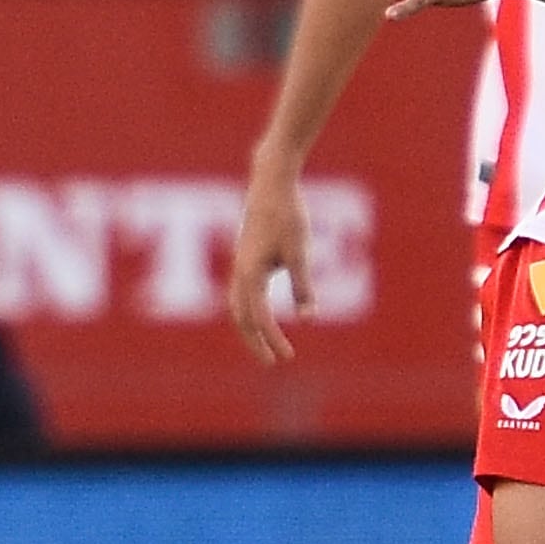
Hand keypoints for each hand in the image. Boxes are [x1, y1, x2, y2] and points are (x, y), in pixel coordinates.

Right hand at [228, 149, 311, 361]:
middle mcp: (239, 271)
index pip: (259, 317)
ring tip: (266, 343)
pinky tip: (264, 313)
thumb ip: (303, 286)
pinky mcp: (244, 256)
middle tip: (273, 363)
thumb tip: (307, 318)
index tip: (287, 358)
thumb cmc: (288, 213)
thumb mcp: (301, 251)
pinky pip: (241, 292)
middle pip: (241, 317)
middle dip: (256, 342)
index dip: (272, 339)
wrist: (270, 180)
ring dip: (250, 327)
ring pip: (237, 305)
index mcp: (250, 272)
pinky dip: (249, 309)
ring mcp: (239, 263)